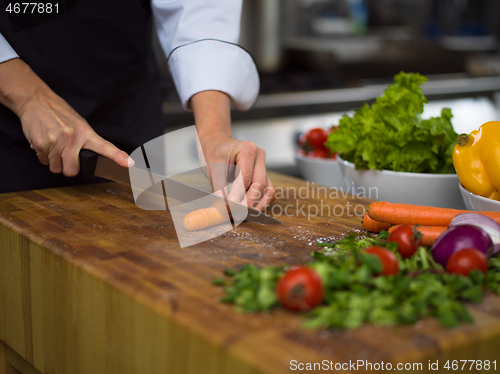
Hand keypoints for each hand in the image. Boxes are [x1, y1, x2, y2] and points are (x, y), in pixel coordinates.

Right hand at [0, 58, 131, 175]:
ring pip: (56, 168)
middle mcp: (72, 138)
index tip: (128, 163)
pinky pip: (44, 161)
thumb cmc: (59, 113)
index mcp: (86, 133)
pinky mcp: (41, 143)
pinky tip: (45, 144)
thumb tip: (93, 157)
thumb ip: (86, 140)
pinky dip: (44, 156)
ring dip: (54, 162)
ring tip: (54, 146)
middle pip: (72, 170)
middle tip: (66, 157)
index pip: (105, 147)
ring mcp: (56, 141)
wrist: (36, 101)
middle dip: (68, 168)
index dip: (118, 156)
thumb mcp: (79, 124)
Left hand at [191, 90, 274, 211]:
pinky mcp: (264, 174)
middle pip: (259, 184)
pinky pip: (267, 190)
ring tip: (246, 215)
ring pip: (268, 189)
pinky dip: (261, 201)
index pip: (245, 177)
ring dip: (258, 204)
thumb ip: (219, 189)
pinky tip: (251, 210)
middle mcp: (260, 156)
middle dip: (249, 202)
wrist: (217, 143)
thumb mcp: (213, 169)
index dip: (238, 195)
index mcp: (248, 149)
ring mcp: (264, 165)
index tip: (230, 208)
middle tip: (238, 214)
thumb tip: (222, 208)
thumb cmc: (214, 151)